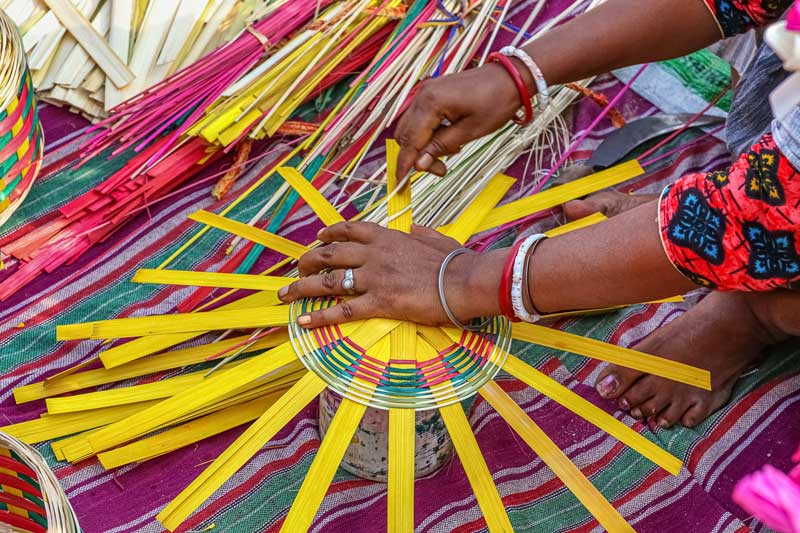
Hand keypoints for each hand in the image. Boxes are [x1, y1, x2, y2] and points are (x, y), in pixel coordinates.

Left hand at [277, 222, 501, 326]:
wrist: (465, 281)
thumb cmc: (455, 262)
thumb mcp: (436, 239)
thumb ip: (421, 233)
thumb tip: (415, 227)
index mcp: (388, 237)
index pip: (350, 229)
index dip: (329, 233)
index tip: (318, 238)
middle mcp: (375, 254)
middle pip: (330, 254)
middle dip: (308, 261)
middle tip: (296, 270)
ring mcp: (375, 278)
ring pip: (329, 281)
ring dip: (303, 287)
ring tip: (286, 295)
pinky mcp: (380, 302)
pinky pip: (343, 310)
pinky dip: (321, 315)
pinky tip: (303, 321)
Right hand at [395, 62, 526, 178]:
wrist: (511, 77)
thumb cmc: (496, 102)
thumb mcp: (470, 131)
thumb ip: (441, 147)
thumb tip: (419, 164)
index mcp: (430, 103)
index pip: (410, 140)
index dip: (404, 164)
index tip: (400, 184)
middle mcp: (422, 95)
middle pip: (405, 135)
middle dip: (417, 156)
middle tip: (441, 169)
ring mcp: (426, 92)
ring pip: (411, 128)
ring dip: (423, 145)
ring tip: (451, 150)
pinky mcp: (432, 92)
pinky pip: (421, 118)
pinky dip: (429, 133)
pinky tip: (448, 137)